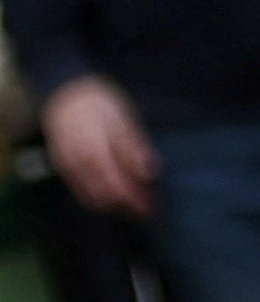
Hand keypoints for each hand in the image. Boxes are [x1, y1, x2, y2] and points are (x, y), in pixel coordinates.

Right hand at [40, 76, 152, 217]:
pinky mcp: (62, 167)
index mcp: (95, 151)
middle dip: (127, 207)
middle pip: (104, 196)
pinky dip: (97, 198)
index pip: (117, 186)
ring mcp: (67, 167)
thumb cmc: (98, 103)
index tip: (154, 207)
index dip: (136, 201)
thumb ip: (134, 147)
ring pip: (90, 197)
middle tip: (149, 210)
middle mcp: (78, 164)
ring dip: (114, 206)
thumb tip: (151, 172)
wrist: (64, 92)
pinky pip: (79, 190)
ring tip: (135, 206)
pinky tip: (113, 197)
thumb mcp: (123, 118)